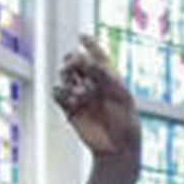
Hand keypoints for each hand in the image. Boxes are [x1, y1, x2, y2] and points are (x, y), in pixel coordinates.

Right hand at [53, 34, 139, 161]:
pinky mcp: (69, 107)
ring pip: (64, 74)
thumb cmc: (125, 120)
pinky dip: (61, 92)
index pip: (97, 54)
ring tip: (81, 94)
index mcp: (108, 76)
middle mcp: (92, 82)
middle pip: (74, 60)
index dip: (89, 43)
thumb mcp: (120, 94)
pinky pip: (57, 92)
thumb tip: (81, 57)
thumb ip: (102, 74)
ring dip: (69, 79)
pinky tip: (73, 101)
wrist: (118, 146)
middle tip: (74, 67)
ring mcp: (80, 94)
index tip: (82, 36)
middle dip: (73, 61)